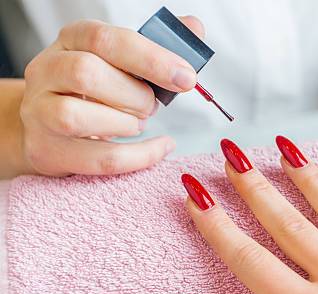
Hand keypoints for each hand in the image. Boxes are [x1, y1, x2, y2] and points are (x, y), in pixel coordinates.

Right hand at [17, 16, 203, 175]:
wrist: (52, 126)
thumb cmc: (97, 90)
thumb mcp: (123, 61)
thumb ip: (158, 46)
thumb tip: (194, 28)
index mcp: (72, 39)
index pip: (104, 39)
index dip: (150, 58)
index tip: (185, 77)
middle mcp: (47, 71)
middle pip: (85, 73)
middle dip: (135, 94)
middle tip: (152, 105)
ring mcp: (41, 112)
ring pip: (76, 117)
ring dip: (125, 123)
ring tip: (138, 123)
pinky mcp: (48, 150)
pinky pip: (99, 158)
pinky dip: (139, 157)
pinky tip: (159, 148)